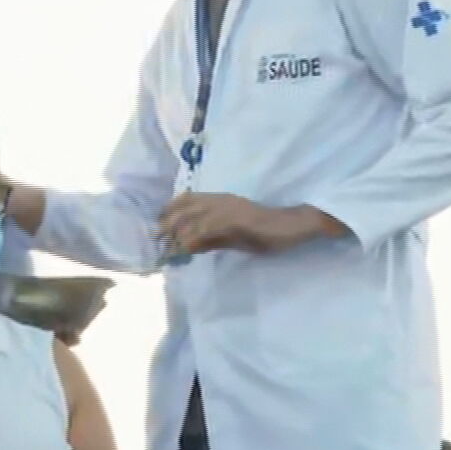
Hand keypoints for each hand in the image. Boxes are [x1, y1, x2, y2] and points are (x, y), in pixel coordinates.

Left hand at [157, 194, 336, 256]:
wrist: (293, 226)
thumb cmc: (266, 230)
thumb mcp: (233, 235)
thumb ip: (212, 238)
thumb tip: (189, 247)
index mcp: (220, 200)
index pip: (186, 198)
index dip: (169, 210)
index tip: (157, 226)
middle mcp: (221, 200)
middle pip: (184, 209)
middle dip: (167, 225)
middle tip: (157, 242)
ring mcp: (228, 209)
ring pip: (192, 219)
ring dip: (177, 235)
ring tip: (168, 250)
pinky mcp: (236, 221)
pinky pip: (208, 229)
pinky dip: (194, 240)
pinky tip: (188, 250)